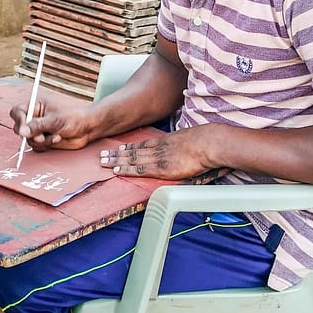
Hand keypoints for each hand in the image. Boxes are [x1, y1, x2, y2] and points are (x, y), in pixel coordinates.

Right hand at [9, 88, 96, 150]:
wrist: (87, 129)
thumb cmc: (74, 118)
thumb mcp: (55, 121)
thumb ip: (38, 126)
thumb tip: (22, 132)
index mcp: (36, 106)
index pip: (17, 112)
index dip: (19, 121)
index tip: (25, 130)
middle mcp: (35, 118)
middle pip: (19, 128)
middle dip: (31, 135)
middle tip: (42, 137)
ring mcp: (38, 130)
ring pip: (29, 140)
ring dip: (42, 141)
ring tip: (56, 136)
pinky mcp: (43, 140)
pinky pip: (36, 147)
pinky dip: (46, 146)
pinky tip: (57, 139)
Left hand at [99, 126, 219, 180]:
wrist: (210, 143)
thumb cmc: (208, 142)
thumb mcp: (194, 141)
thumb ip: (186, 148)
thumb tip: (188, 153)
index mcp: (167, 140)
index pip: (144, 144)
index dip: (130, 147)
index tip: (119, 149)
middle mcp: (159, 147)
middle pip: (134, 151)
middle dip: (116, 154)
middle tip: (102, 155)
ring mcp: (159, 157)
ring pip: (132, 159)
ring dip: (116, 161)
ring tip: (102, 162)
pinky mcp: (162, 168)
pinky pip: (140, 169)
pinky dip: (127, 170)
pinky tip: (116, 171)